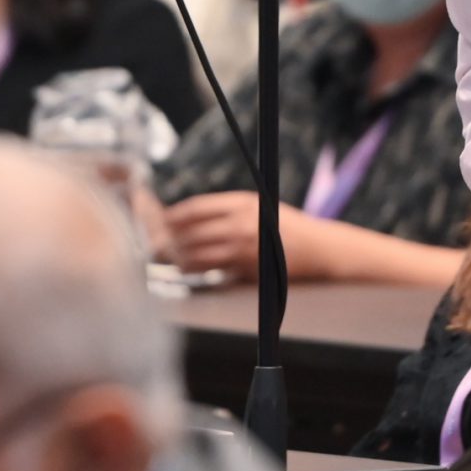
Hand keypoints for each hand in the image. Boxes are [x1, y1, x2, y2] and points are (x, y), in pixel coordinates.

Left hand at [163, 192, 324, 282]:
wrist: (317, 248)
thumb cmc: (285, 226)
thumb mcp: (258, 205)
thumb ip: (228, 210)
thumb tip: (191, 216)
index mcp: (241, 202)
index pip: (196, 207)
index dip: (173, 214)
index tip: (159, 218)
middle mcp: (240, 222)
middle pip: (192, 230)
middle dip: (168, 237)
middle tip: (153, 240)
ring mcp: (242, 246)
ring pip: (197, 251)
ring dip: (178, 255)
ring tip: (165, 255)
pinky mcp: (245, 267)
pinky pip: (211, 268)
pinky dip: (194, 267)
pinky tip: (185, 267)